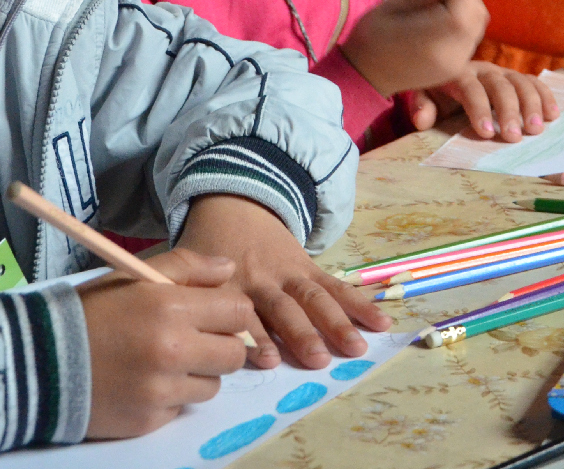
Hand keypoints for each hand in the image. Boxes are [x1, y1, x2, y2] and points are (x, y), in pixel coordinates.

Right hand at [79, 248, 257, 437]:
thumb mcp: (133, 276)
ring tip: (164, 362)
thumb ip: (186, 267)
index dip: (231, 312)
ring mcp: (161, 389)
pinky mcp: (150, 420)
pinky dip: (170, 397)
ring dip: (197, 374)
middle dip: (221, 345)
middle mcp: (172, 351)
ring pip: (213, 385)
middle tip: (195, 340)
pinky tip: (143, 382)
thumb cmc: (90, 313)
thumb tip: (228, 269)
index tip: (214, 314)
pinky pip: (182, 408)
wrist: (37, 361)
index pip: (238, 311)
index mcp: (171, 308)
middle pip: (235, 354)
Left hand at [176, 195, 390, 369]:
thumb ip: (189, 295)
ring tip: (356, 347)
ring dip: (337, 323)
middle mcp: (263, 278)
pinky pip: (335, 285)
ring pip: (315, 298)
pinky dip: (357, 303)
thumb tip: (198, 337)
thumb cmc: (206, 248)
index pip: (244, 312)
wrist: (233, 203)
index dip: (255, 335)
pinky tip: (378, 321)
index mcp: (231, 282)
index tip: (268, 360)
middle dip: (302, 334)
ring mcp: (289, 272)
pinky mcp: (308, 267)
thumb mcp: (185, 267)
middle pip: (285, 308)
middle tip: (318, 360)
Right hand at [339, 0, 487, 96]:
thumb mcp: (386, 10)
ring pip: (478, 25)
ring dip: (468, 5)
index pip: (461, 13)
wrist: (368, 77)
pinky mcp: (457, 67)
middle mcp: (448, 57)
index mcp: (427, 44)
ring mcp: (455, 65)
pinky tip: (444, 15)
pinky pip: (473, 35)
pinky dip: (466, 19)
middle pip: (476, 17)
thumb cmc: (371, 40)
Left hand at [409, 62, 559, 140]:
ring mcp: (502, 72)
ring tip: (537, 128)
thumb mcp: (425, 96)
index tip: (486, 132)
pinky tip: (553, 114)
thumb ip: (422, 106)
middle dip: (509, 110)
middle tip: (515, 136)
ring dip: (531, 104)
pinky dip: (545, 96)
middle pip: (499, 86)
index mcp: (459, 74)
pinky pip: (533, 83)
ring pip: (520, 82)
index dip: (478, 109)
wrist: (446, 68)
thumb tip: (423, 120)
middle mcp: (483, 70)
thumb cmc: (436, 91)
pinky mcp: (516, 78)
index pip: (470, 89)